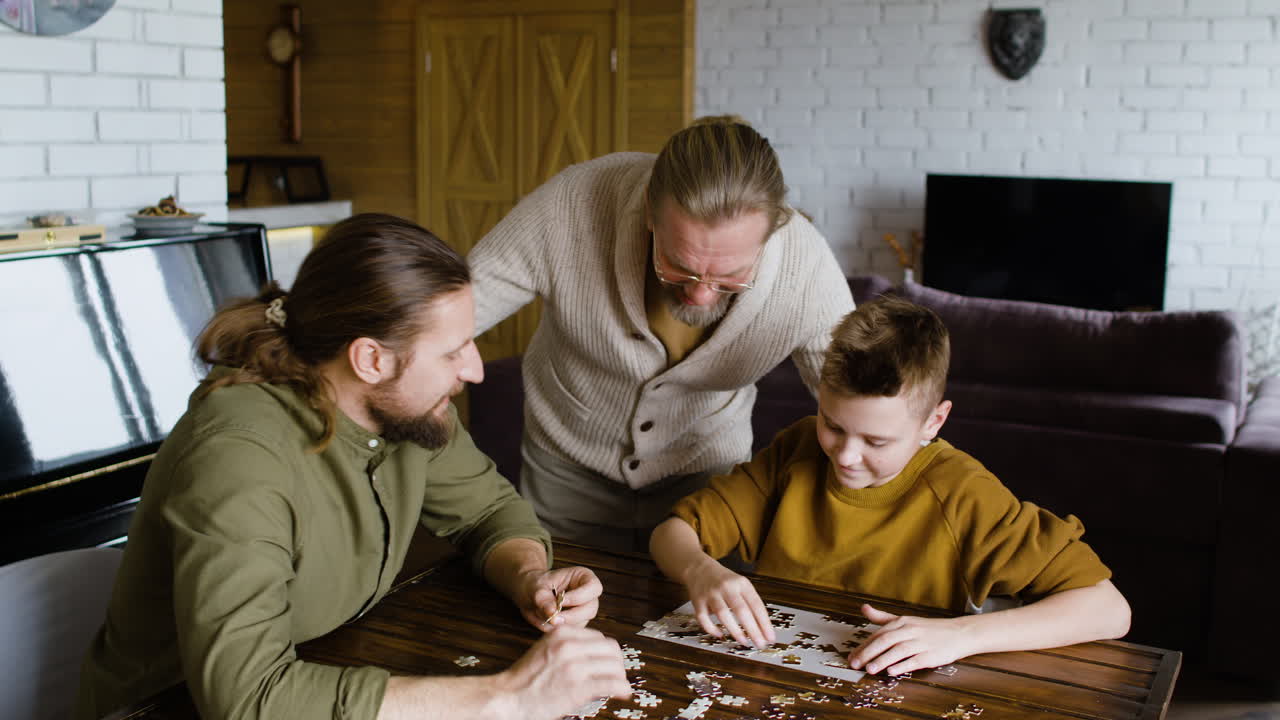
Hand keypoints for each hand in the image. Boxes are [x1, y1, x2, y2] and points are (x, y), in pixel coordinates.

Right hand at [496, 626, 631, 719]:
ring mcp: (575, 666)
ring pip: (615, 666)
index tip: (605, 664)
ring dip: (620, 676)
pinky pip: (611, 684)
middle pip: (611, 649)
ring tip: (618, 686)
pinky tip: (622, 693)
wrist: (508, 697)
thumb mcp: (546, 649)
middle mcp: (570, 645)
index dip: (605, 653)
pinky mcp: (578, 687)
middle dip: (616, 663)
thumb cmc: (525, 679)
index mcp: (562, 633)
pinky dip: (621, 688)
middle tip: (615, 675)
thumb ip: (569, 646)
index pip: (599, 637)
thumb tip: (596, 655)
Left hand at [514, 566, 601, 631]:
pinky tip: (546, 622)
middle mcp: (587, 595)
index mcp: (583, 577)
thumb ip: (545, 600)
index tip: (561, 600)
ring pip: (582, 623)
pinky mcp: (576, 624)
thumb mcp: (537, 587)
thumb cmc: (535, 584)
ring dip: (563, 623)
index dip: (579, 596)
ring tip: (545, 616)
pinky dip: (559, 630)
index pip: (593, 587)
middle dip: (571, 615)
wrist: (528, 594)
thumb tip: (554, 616)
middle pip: (591, 608)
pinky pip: (572, 632)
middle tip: (553, 618)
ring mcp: (583, 610)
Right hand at [684, 557, 774, 647]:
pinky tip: (720, 635)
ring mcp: (711, 593)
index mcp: (741, 583)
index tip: (770, 638)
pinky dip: (711, 628)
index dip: (764, 623)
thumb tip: (762, 629)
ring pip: (723, 614)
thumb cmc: (724, 580)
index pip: (756, 604)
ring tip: (744, 642)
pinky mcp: (697, 601)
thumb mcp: (741, 585)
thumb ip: (750, 603)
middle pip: (741, 610)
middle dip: (752, 630)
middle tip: (760, 644)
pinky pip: (703, 618)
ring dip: (735, 630)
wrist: (699, 568)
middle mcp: (727, 587)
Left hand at [847, 603, 973, 675]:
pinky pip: (915, 660)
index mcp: (902, 622)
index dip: (864, 645)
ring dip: (882, 660)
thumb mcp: (905, 620)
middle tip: (855, 664)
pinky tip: (891, 672)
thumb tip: (864, 608)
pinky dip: (902, 666)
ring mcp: (921, 643)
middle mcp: (910, 630)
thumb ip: (883, 617)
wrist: (959, 633)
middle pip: (885, 640)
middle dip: (868, 653)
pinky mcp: (931, 655)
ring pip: (898, 650)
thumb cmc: (929, 629)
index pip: (878, 634)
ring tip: (869, 669)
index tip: (852, 656)